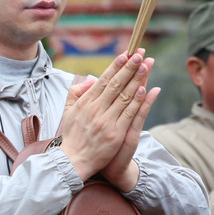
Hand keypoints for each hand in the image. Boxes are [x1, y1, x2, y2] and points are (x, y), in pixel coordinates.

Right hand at [60, 50, 157, 183]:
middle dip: (129, 67)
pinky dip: (137, 101)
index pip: (103, 80)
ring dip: (136, 79)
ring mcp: (106, 121)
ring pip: (124, 96)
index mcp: (85, 103)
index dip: (116, 66)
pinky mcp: (116, 133)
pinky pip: (128, 114)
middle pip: (116, 84)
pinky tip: (144, 89)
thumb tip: (91, 80)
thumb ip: (76, 92)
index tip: (126, 54)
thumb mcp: (68, 111)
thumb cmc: (72, 135)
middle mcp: (96, 109)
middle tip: (140, 54)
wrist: (73, 161)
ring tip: (146, 65)